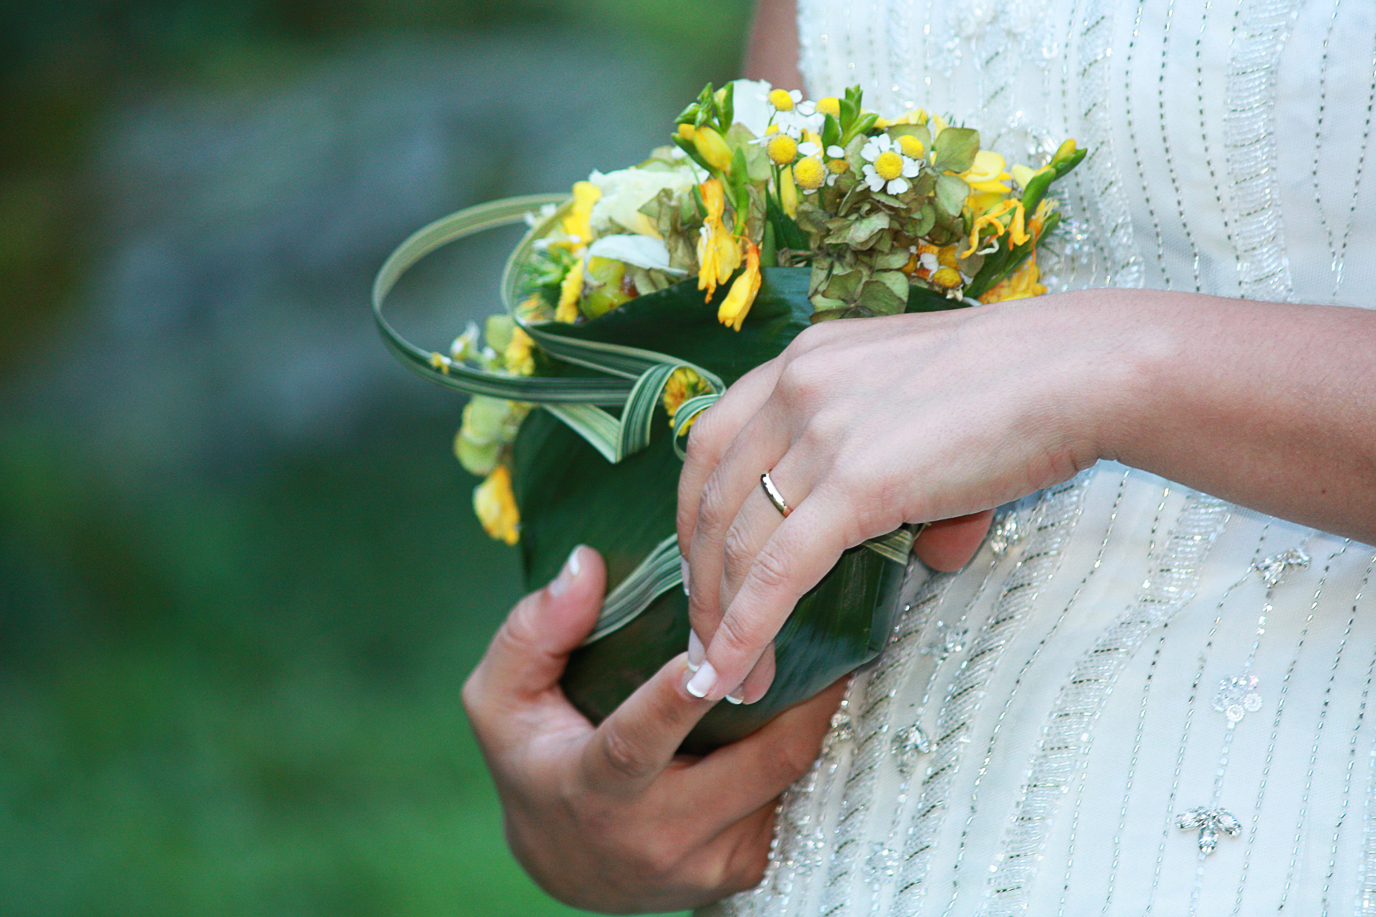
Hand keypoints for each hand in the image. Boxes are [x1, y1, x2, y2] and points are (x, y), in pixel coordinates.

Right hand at [462, 544, 847, 913]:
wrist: (565, 865)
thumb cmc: (533, 761)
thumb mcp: (502, 699)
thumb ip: (534, 631)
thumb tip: (587, 564)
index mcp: (592, 786)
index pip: (636, 744)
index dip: (674, 701)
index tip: (708, 653)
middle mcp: (654, 833)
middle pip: (753, 764)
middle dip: (800, 702)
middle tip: (828, 634)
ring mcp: (704, 861)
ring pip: (785, 783)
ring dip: (810, 724)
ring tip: (829, 663)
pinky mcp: (739, 872)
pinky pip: (790, 806)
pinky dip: (800, 757)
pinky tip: (801, 714)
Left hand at [677, 296, 1110, 702]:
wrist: (1086, 368)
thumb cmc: (1027, 388)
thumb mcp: (930, 414)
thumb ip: (903, 474)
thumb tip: (929, 551)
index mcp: (804, 359)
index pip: (712, 444)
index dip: (694, 517)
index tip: (699, 571)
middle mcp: (795, 385)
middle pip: (711, 498)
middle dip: (697, 580)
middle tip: (699, 641)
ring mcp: (820, 431)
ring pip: (737, 542)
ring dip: (718, 621)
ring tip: (719, 680)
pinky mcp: (855, 482)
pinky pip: (777, 572)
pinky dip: (745, 632)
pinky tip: (734, 677)